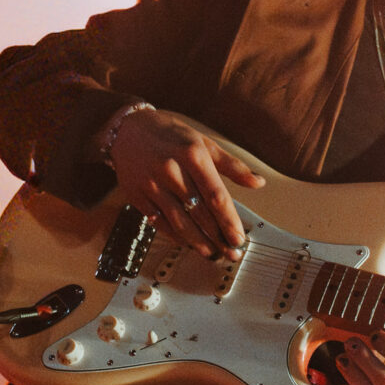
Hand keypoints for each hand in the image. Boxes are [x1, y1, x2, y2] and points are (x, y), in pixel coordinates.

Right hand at [108, 109, 264, 259]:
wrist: (127, 130)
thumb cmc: (170, 135)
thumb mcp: (204, 142)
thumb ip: (232, 165)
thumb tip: (258, 182)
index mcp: (192, 155)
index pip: (215, 195)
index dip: (228, 220)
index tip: (239, 237)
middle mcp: (172, 171)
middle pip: (199, 213)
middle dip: (218, 237)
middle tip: (232, 253)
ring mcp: (152, 185)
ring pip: (179, 221)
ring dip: (198, 242)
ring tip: (213, 254)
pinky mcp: (137, 196)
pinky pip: (160, 222)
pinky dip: (176, 236)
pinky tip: (189, 243)